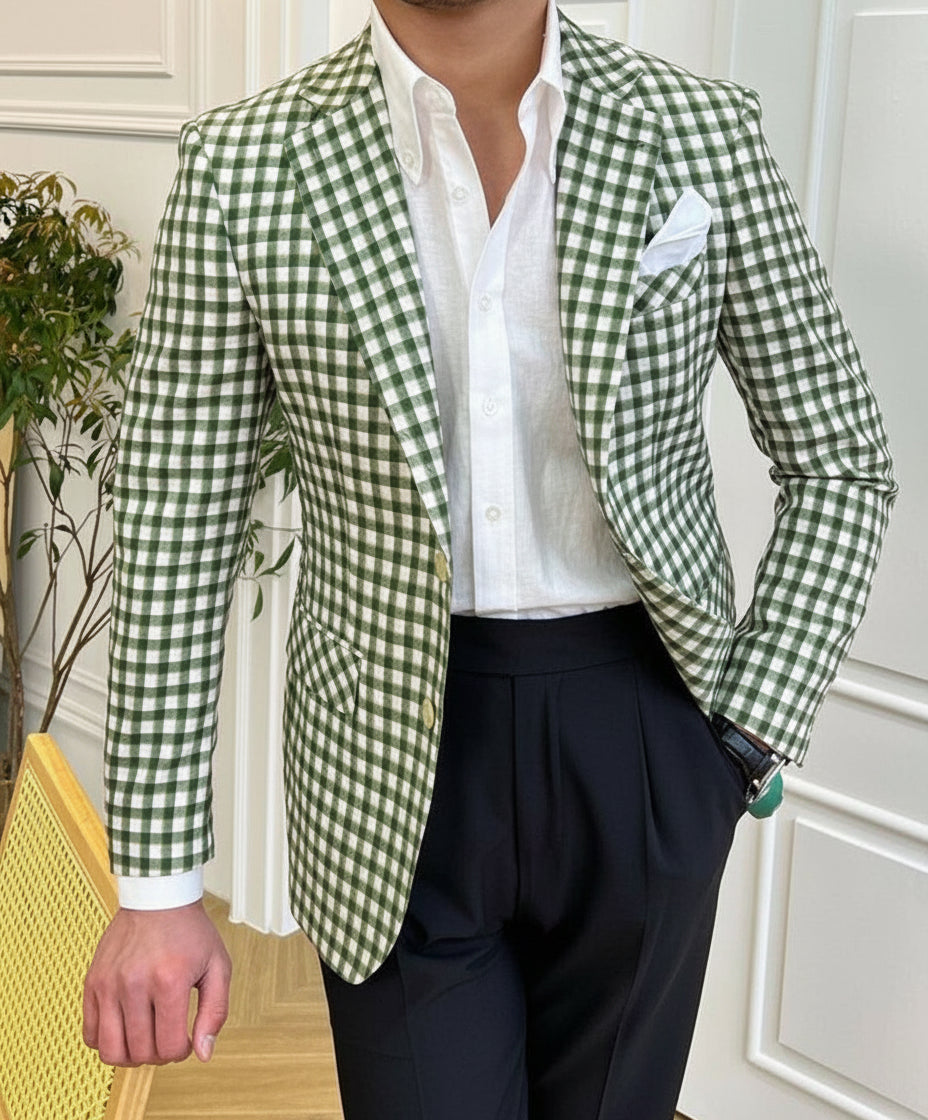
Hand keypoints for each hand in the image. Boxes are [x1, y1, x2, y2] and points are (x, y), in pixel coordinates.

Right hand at [82, 899, 231, 1066]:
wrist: (159, 897)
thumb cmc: (189, 930)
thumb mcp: (218, 966)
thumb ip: (215, 1012)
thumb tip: (203, 1053)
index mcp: (169, 980)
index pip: (170, 1046)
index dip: (183, 1051)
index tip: (187, 1039)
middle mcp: (135, 983)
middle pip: (141, 1052)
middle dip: (159, 1055)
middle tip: (168, 1037)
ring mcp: (109, 984)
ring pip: (110, 1050)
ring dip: (131, 1055)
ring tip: (145, 1037)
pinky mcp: (93, 982)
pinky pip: (89, 1033)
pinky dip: (106, 1041)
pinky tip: (125, 1027)